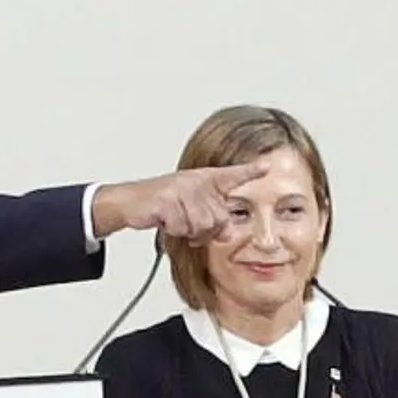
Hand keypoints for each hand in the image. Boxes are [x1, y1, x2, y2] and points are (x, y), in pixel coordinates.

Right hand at [90, 163, 268, 243]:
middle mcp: (195, 181)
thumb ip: (212, 221)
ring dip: (187, 231)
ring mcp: (181, 189)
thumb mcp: (190, 212)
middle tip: (187, 224)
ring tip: (175, 221)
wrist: (129, 201)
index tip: (267, 166)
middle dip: (203, 230)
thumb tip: (227, 232)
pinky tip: (164, 220)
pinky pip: (182, 227)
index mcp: (203, 180)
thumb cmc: (161, 205)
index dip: (250, 171)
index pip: (231, 175)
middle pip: (218, 218)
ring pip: (201, 225)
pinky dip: (173, 230)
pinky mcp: (167, 200)